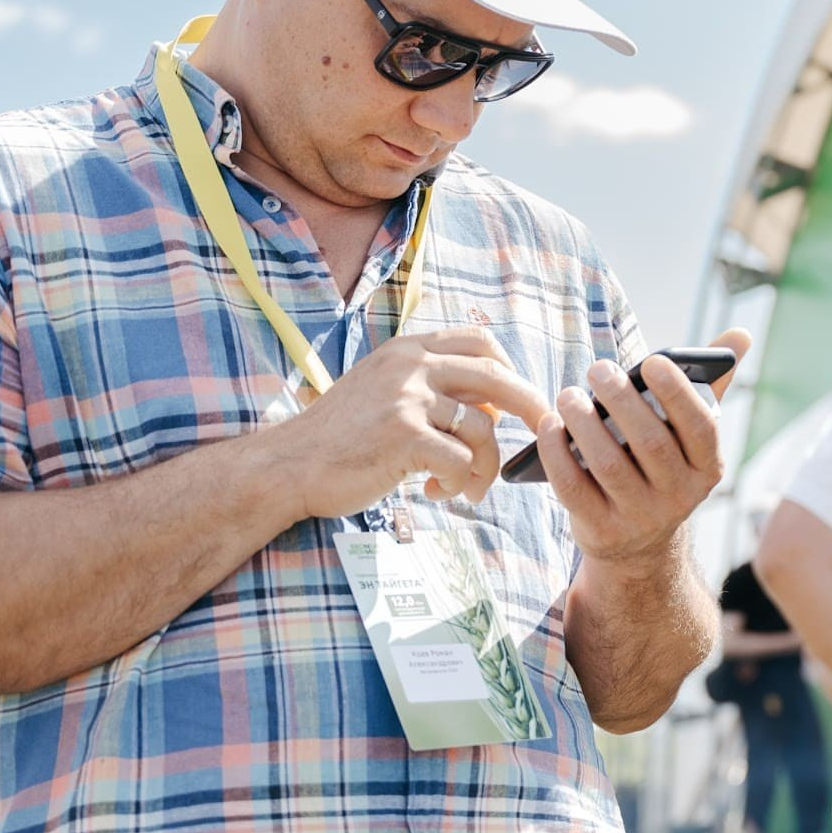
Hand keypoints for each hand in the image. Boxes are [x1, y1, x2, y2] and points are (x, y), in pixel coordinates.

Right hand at [267, 328, 552, 518]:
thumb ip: (429, 385)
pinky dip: (459, 483)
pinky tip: (434, 492)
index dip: (510, 369)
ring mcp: (407, 399)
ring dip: (485, 467)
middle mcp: (410, 366)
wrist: (287, 465)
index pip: (480, 341)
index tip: (518, 399)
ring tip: (466, 488)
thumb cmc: (338, 437)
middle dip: (531, 407)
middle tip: (544, 434)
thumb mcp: (382, 390)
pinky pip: (462, 460)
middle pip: (497, 378)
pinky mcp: (404, 437)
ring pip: (483, 429)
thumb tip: (490, 405)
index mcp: (408, 349)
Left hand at [539, 330, 750, 566]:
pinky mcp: (602, 532)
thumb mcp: (688, 437)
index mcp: (707, 467)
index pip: (701, 427)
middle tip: (599, 368)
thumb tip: (741, 334)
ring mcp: (640, 519)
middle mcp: (680, 497)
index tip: (652, 361)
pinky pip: (573, 489)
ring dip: (584, 423)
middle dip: (621, 400)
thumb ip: (711, 385)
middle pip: (651, 443)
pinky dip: (556, 454)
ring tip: (568, 394)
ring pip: (609, 465)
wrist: (637, 545)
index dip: (678, 393)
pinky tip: (549, 425)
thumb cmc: (661, 467)